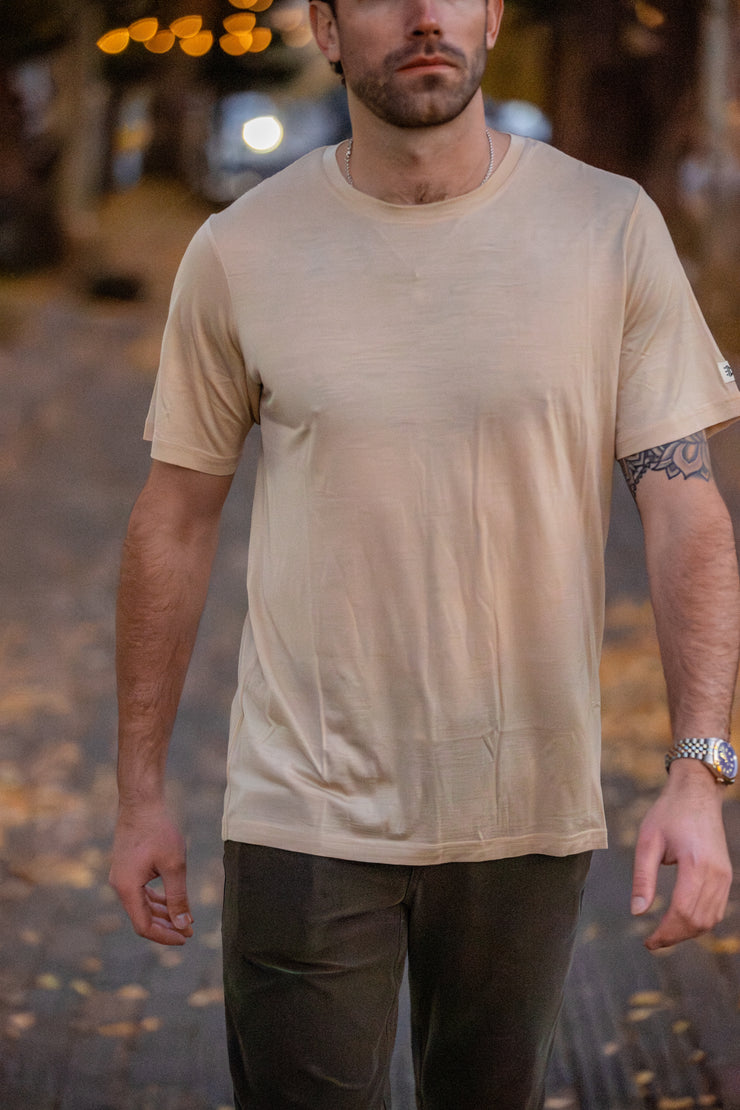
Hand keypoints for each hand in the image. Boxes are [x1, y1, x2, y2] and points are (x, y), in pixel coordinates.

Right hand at [109, 802, 193, 945]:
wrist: (141, 803)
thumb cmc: (158, 830)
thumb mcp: (174, 865)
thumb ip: (178, 897)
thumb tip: (183, 925)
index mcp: (127, 889)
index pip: (144, 926)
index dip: (165, 936)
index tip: (185, 938)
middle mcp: (119, 886)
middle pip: (142, 918)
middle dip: (166, 927)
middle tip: (189, 931)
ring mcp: (121, 877)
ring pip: (142, 906)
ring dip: (162, 914)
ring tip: (184, 919)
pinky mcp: (127, 869)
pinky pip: (140, 893)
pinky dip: (156, 900)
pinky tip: (171, 901)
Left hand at [631, 760, 731, 950]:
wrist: (696, 792)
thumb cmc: (669, 812)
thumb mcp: (647, 840)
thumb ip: (643, 877)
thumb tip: (637, 912)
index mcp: (696, 864)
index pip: (683, 912)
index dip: (665, 933)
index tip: (648, 941)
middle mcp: (716, 874)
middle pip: (698, 921)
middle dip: (675, 937)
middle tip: (652, 941)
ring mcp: (725, 875)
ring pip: (710, 919)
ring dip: (688, 932)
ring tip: (664, 934)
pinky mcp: (726, 875)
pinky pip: (717, 909)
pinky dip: (700, 922)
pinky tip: (681, 921)